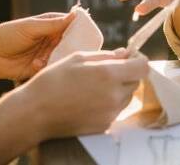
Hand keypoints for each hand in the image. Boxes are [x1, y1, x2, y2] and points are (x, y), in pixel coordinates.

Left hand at [0, 12, 74, 81]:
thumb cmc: (8, 36)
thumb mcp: (31, 27)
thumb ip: (52, 24)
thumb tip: (74, 15)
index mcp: (50, 24)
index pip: (70, 24)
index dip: (78, 28)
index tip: (85, 33)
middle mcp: (51, 38)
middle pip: (70, 42)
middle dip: (68, 46)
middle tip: (61, 48)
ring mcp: (48, 53)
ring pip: (62, 56)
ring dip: (54, 57)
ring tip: (41, 58)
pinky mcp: (43, 67)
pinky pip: (53, 68)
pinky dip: (46, 66)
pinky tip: (35, 64)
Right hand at [20, 50, 148, 139]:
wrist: (35, 112)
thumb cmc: (53, 80)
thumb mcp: (78, 57)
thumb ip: (106, 55)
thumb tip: (125, 53)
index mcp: (109, 74)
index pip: (143, 67)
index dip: (138, 59)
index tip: (130, 57)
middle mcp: (113, 95)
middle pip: (135, 82)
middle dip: (127, 73)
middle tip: (108, 70)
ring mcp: (110, 113)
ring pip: (126, 96)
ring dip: (118, 89)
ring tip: (95, 86)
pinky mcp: (104, 125)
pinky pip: (115, 110)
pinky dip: (109, 103)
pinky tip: (90, 99)